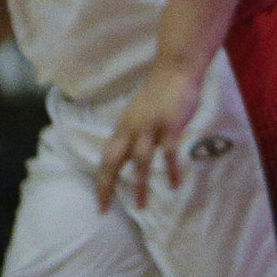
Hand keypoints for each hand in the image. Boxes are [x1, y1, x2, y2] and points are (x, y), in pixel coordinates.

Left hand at [96, 59, 204, 209]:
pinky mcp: (169, 125)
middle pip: (113, 161)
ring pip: (139, 160)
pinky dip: (170, 170)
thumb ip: (134, 133)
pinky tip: (173, 185)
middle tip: (105, 207)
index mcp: (123, 127)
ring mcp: (149, 127)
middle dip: (107, 185)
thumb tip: (129, 156)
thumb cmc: (159, 93)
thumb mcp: (139, 114)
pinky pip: (168, 152)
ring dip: (139, 184)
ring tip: (141, 206)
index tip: (101, 202)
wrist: (175, 69)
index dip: (102, 180)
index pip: (106, 157)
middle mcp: (131, 129)